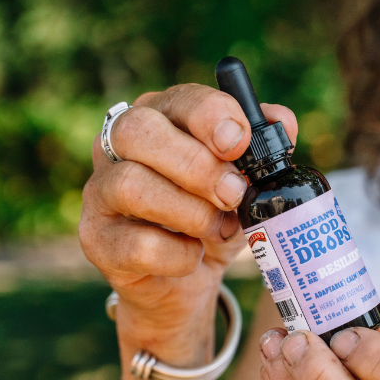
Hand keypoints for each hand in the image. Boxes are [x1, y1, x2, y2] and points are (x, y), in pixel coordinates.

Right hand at [78, 85, 296, 357]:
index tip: (240, 143)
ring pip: (131, 185)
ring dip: (189, 211)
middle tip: (234, 194)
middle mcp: (118, 147)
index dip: (211, 116)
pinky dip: (177, 253)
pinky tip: (193, 255)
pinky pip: (136, 243)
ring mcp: (101, 193)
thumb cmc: (213, 216)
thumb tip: (281, 122)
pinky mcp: (97, 240)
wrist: (185, 280)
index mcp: (160, 117)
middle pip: (138, 131)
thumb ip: (264, 147)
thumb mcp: (246, 181)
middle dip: (196, 164)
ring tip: (217, 228)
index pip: (178, 99)